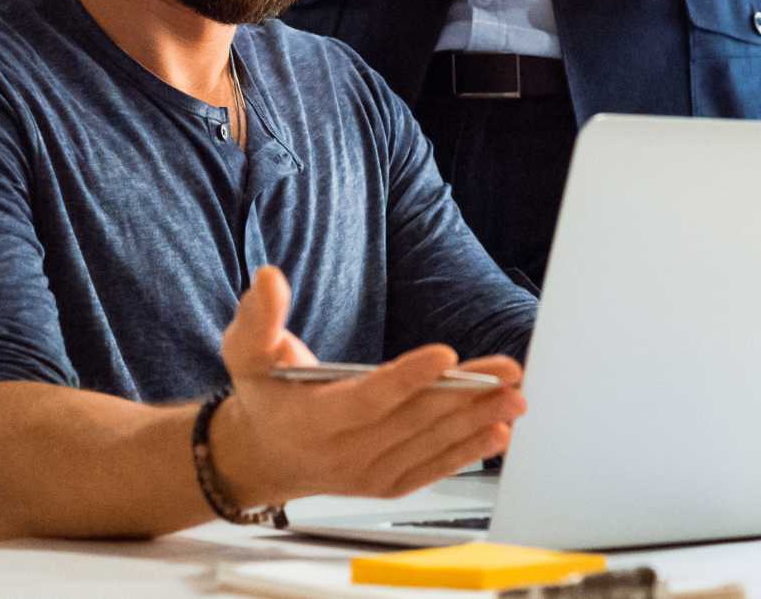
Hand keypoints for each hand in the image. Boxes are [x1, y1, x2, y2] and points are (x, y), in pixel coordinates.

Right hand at [211, 266, 525, 504]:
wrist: (264, 455)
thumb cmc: (263, 395)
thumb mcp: (246, 351)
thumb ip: (258, 316)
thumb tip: (269, 278)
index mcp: (314, 419)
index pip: (368, 398)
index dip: (408, 378)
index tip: (446, 355)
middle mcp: (345, 452)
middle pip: (413, 420)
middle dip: (464, 395)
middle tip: (506, 373)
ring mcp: (370, 472)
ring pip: (430, 444)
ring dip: (476, 421)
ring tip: (514, 397)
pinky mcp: (388, 483)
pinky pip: (433, 468)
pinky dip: (467, 451)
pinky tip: (497, 431)